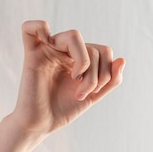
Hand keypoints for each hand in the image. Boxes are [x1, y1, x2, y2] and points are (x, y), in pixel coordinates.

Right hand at [13, 20, 124, 135]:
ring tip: (74, 82)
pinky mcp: (31, 54)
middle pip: (92, 47)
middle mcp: (63, 51)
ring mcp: (48, 51)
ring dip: (84, 62)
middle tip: (82, 92)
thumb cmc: (62, 110)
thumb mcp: (93, 96)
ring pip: (74, 36)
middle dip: (96, 74)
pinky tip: (47, 40)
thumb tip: (122, 59)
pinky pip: (30, 28)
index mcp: (77, 58)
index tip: (92, 93)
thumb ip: (110, 80)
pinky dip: (40, 27)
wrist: (40, 125)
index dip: (106, 72)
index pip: (103, 51)